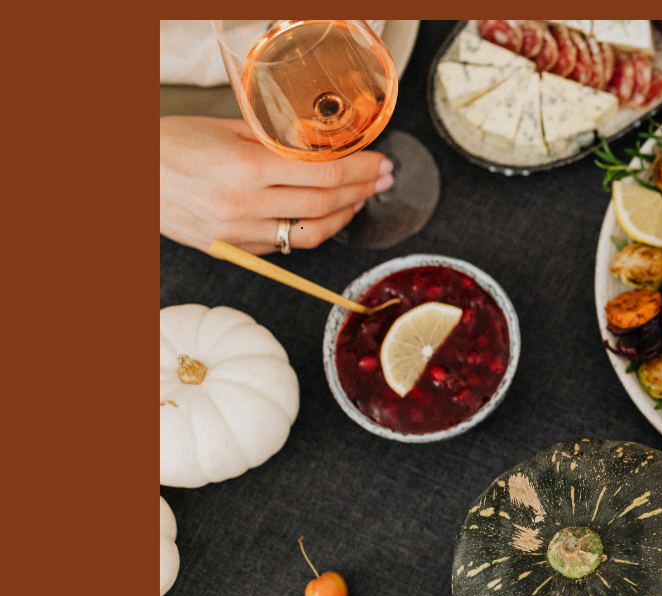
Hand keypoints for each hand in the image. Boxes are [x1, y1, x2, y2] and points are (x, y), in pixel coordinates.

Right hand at [160, 116, 392, 253]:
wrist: (129, 175)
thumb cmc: (173, 144)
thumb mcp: (228, 128)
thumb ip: (279, 140)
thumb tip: (328, 146)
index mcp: (245, 167)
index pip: (325, 174)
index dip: (362, 170)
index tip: (381, 162)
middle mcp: (243, 205)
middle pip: (325, 206)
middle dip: (363, 191)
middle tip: (382, 179)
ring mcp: (237, 233)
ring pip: (310, 234)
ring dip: (344, 217)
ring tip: (361, 199)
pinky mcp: (232, 251)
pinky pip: (285, 245)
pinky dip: (312, 231)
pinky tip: (325, 215)